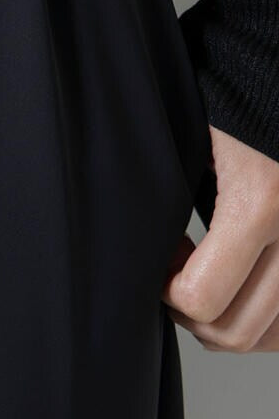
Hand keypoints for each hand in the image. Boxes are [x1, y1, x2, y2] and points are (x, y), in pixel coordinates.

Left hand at [163, 126, 278, 351]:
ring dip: (230, 320)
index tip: (159, 258)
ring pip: (272, 335)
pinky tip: (242, 271)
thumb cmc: (233, 84)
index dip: (165, 291)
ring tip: (208, 269)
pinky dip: (266, 314)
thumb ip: (176, 193)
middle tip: (174, 270)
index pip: (203, 299)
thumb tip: (151, 250)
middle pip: (237, 330)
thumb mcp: (192, 133)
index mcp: (263, 201)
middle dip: (192, 312)